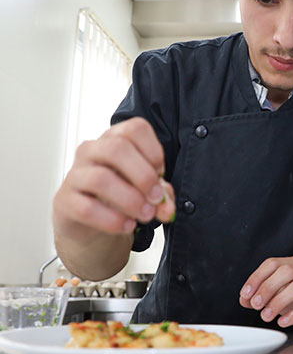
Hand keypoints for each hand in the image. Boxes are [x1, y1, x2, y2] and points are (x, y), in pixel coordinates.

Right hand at [53, 117, 175, 242]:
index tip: (161, 172)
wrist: (88, 221)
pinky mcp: (64, 200)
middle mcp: (92, 150)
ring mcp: (75, 173)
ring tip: (146, 215)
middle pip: (117, 148)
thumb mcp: (145, 189)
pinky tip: (127, 225)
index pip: (135, 128)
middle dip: (143, 175)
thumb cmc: (119, 193)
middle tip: (156, 197)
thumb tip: (167, 208)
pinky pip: (87, 208)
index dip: (154, 150)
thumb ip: (161, 195)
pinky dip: (112, 220)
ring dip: (130, 200)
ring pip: (101, 179)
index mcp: (115, 138)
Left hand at [239, 256, 292, 332]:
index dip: (256, 277)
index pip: (272, 263)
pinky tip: (282, 322)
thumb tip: (244, 299)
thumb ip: (261, 295)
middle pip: (285, 272)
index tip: (246, 293)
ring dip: (278, 302)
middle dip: (267, 288)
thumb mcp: (280, 295)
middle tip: (256, 304)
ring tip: (266, 316)